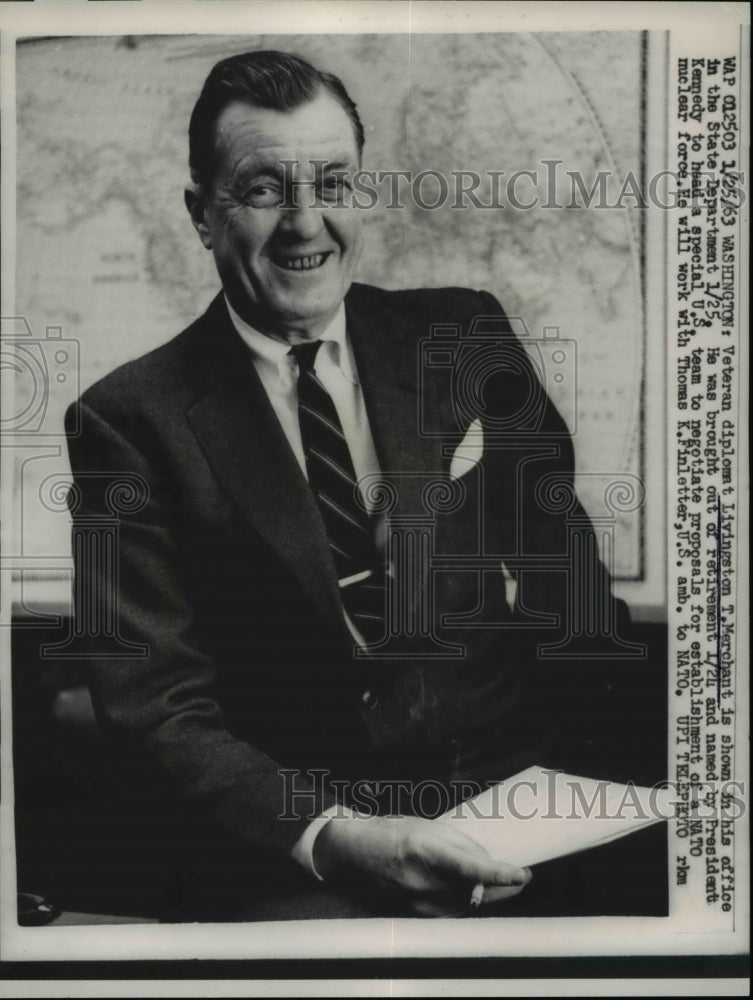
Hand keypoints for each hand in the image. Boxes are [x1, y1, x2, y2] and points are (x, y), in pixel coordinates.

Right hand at [313, 813, 531, 915]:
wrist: (359, 855)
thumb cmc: (395, 833)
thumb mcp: (431, 828)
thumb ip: (463, 847)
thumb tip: (489, 866)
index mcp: (424, 851)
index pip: (470, 868)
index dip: (499, 874)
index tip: (523, 875)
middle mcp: (422, 883)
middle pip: (476, 893)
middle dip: (502, 886)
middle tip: (519, 876)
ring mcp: (420, 905)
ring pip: (468, 904)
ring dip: (485, 892)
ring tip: (490, 875)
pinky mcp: (420, 916)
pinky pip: (455, 910)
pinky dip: (468, 898)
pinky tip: (469, 885)